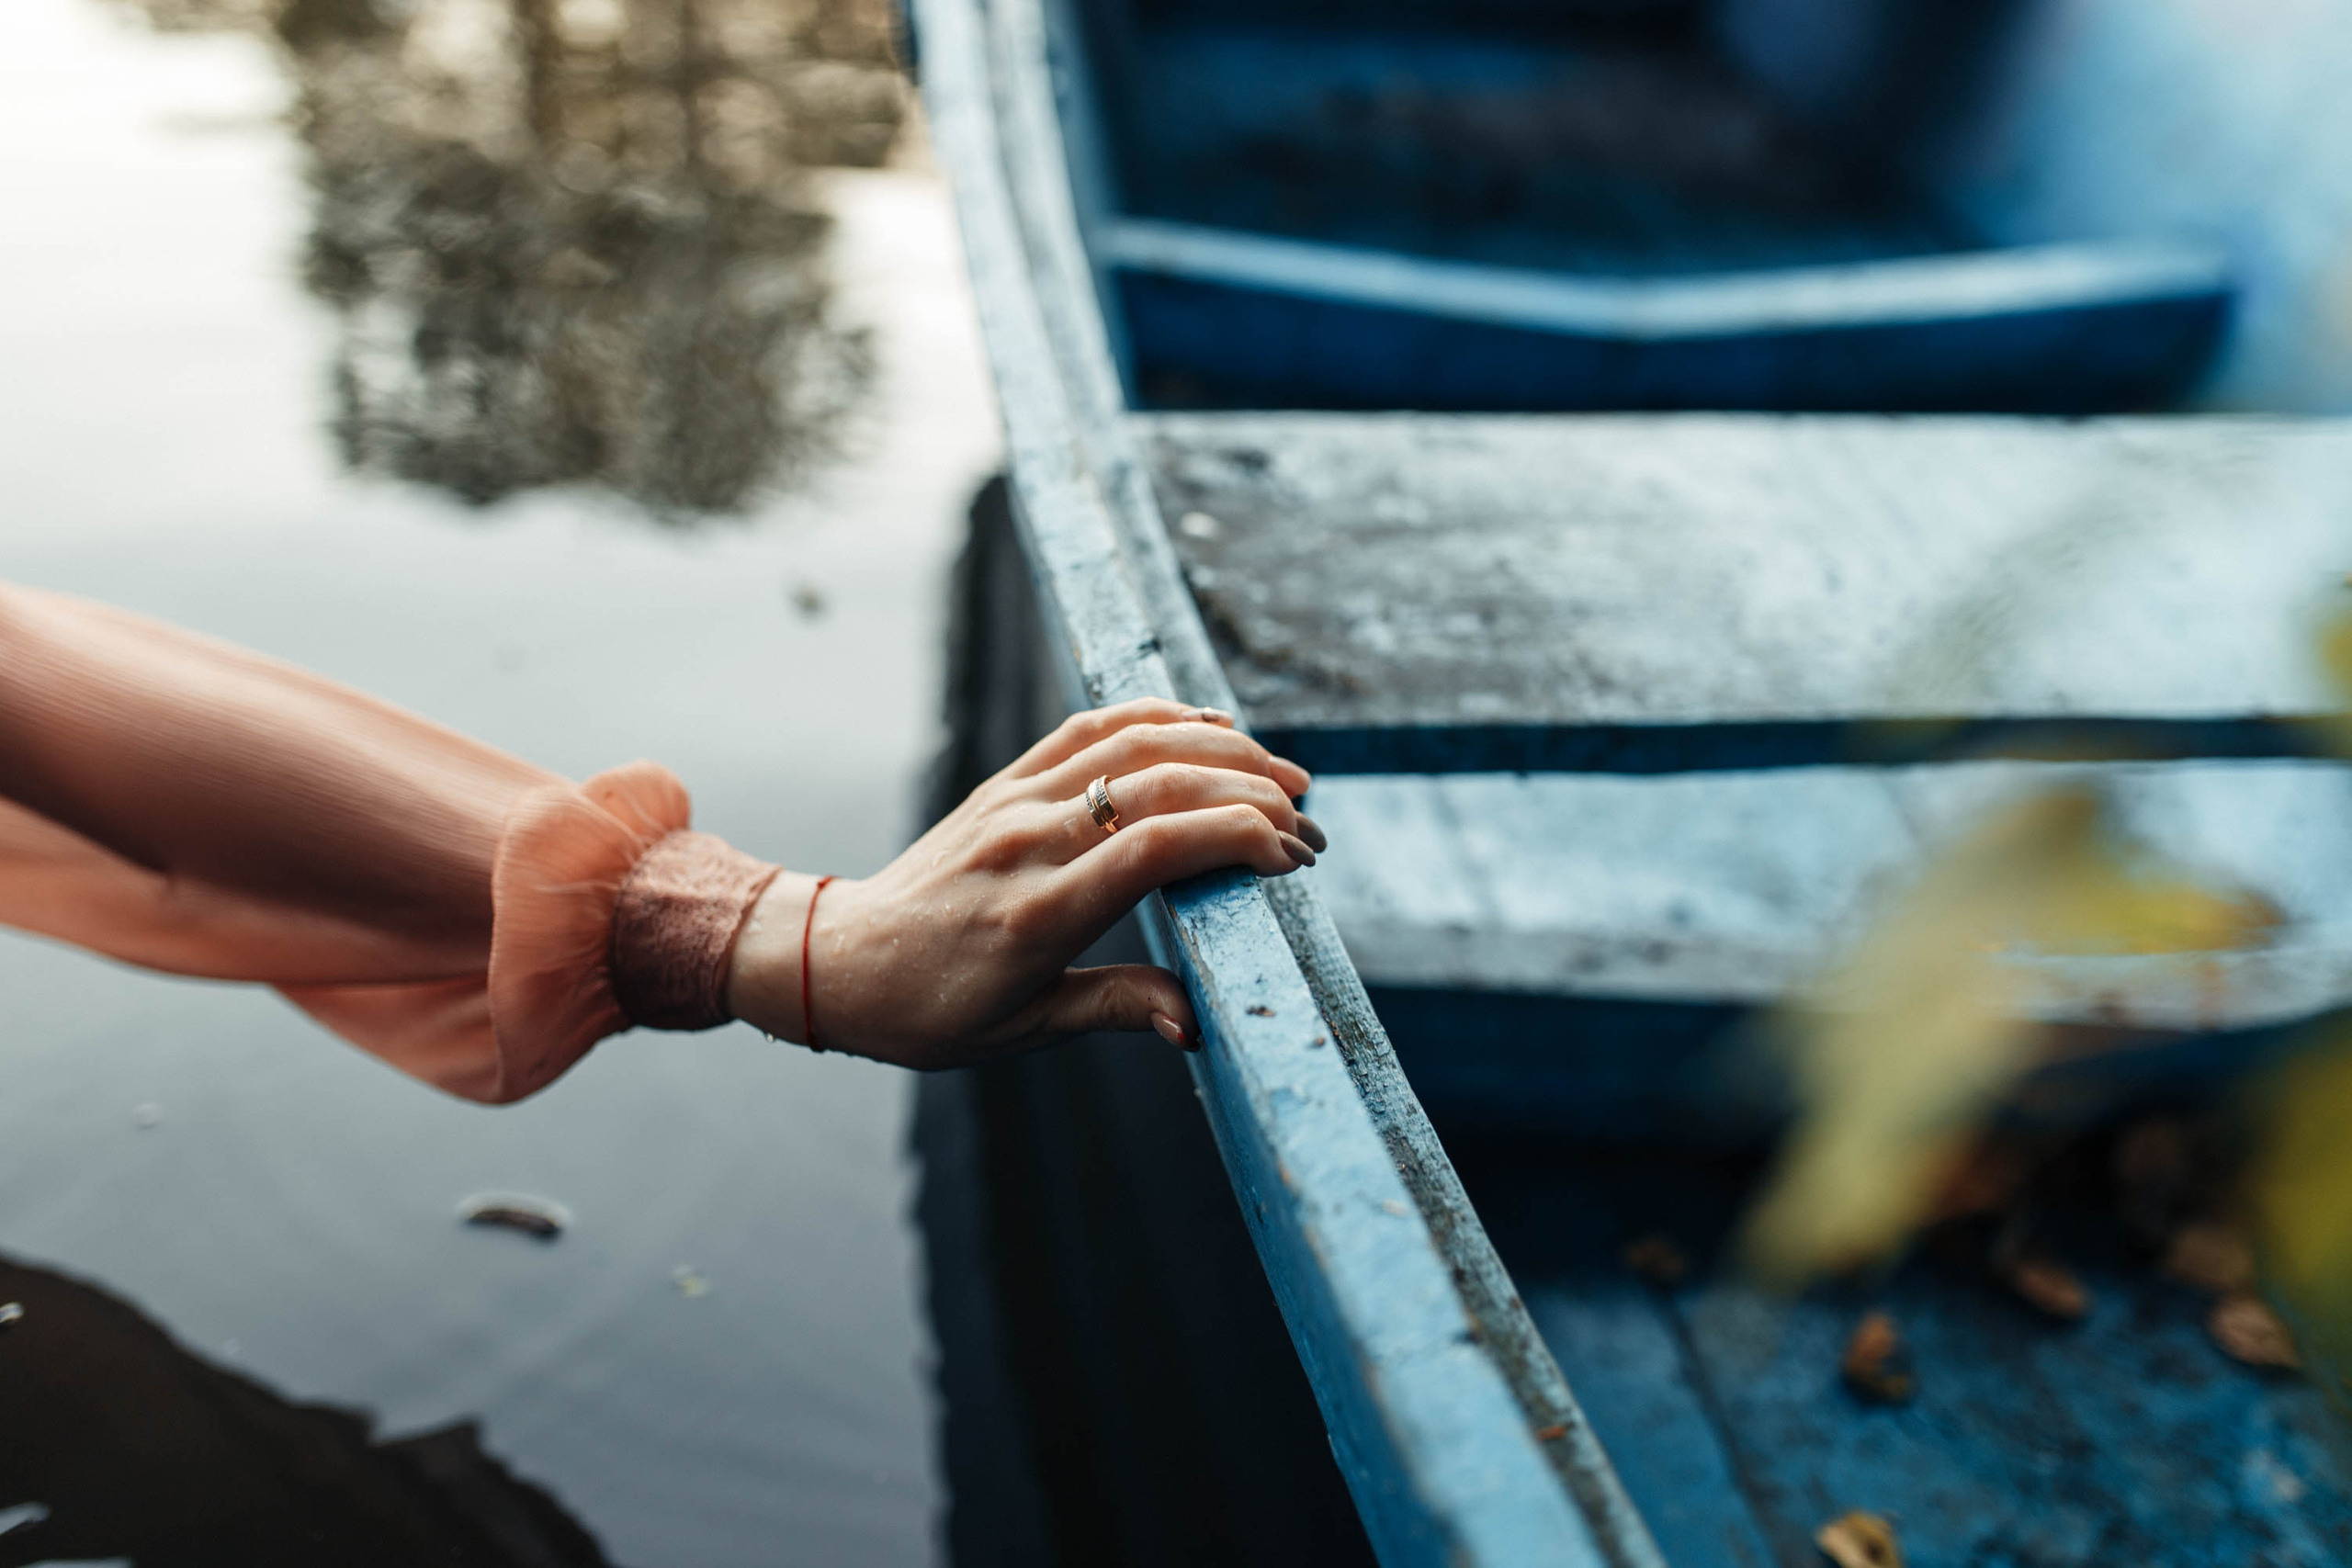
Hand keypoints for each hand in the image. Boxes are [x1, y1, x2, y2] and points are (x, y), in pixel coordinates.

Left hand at [726, 699, 1325, 1068]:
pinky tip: (1210, 728)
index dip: (1234, 838)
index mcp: (1036, 912)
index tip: (1291, 858)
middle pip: (1158, 786)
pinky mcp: (1005, 781)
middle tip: (1310, 823)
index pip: (1152, 847)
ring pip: (1131, 743)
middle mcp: (1026, 842)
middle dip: (1250, 795)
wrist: (841, 958)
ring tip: (1285, 774)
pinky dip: (1158, 716)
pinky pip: (1090, 728)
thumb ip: (1114, 1009)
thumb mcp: (1023, 1028)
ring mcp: (1014, 801)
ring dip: (1221, 748)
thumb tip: (1195, 1022)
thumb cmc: (932, 1010)